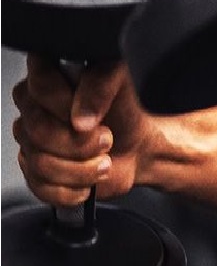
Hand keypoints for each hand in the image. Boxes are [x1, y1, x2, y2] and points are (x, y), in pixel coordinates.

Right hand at [12, 55, 155, 205]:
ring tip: (103, 160)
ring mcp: (30, 141)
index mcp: (49, 76)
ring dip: (83, 169)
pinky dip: (74, 189)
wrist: (137, 145)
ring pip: (41, 163)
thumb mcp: (122, 81)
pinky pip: (42, 188)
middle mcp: (33, 108)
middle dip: (81, 142)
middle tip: (106, 138)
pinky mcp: (35, 171)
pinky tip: (89, 179)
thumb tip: (80, 118)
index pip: (39, 86)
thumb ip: (101, 85)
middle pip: (38, 131)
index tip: (94, 117)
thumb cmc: (126, 110)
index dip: (67, 105)